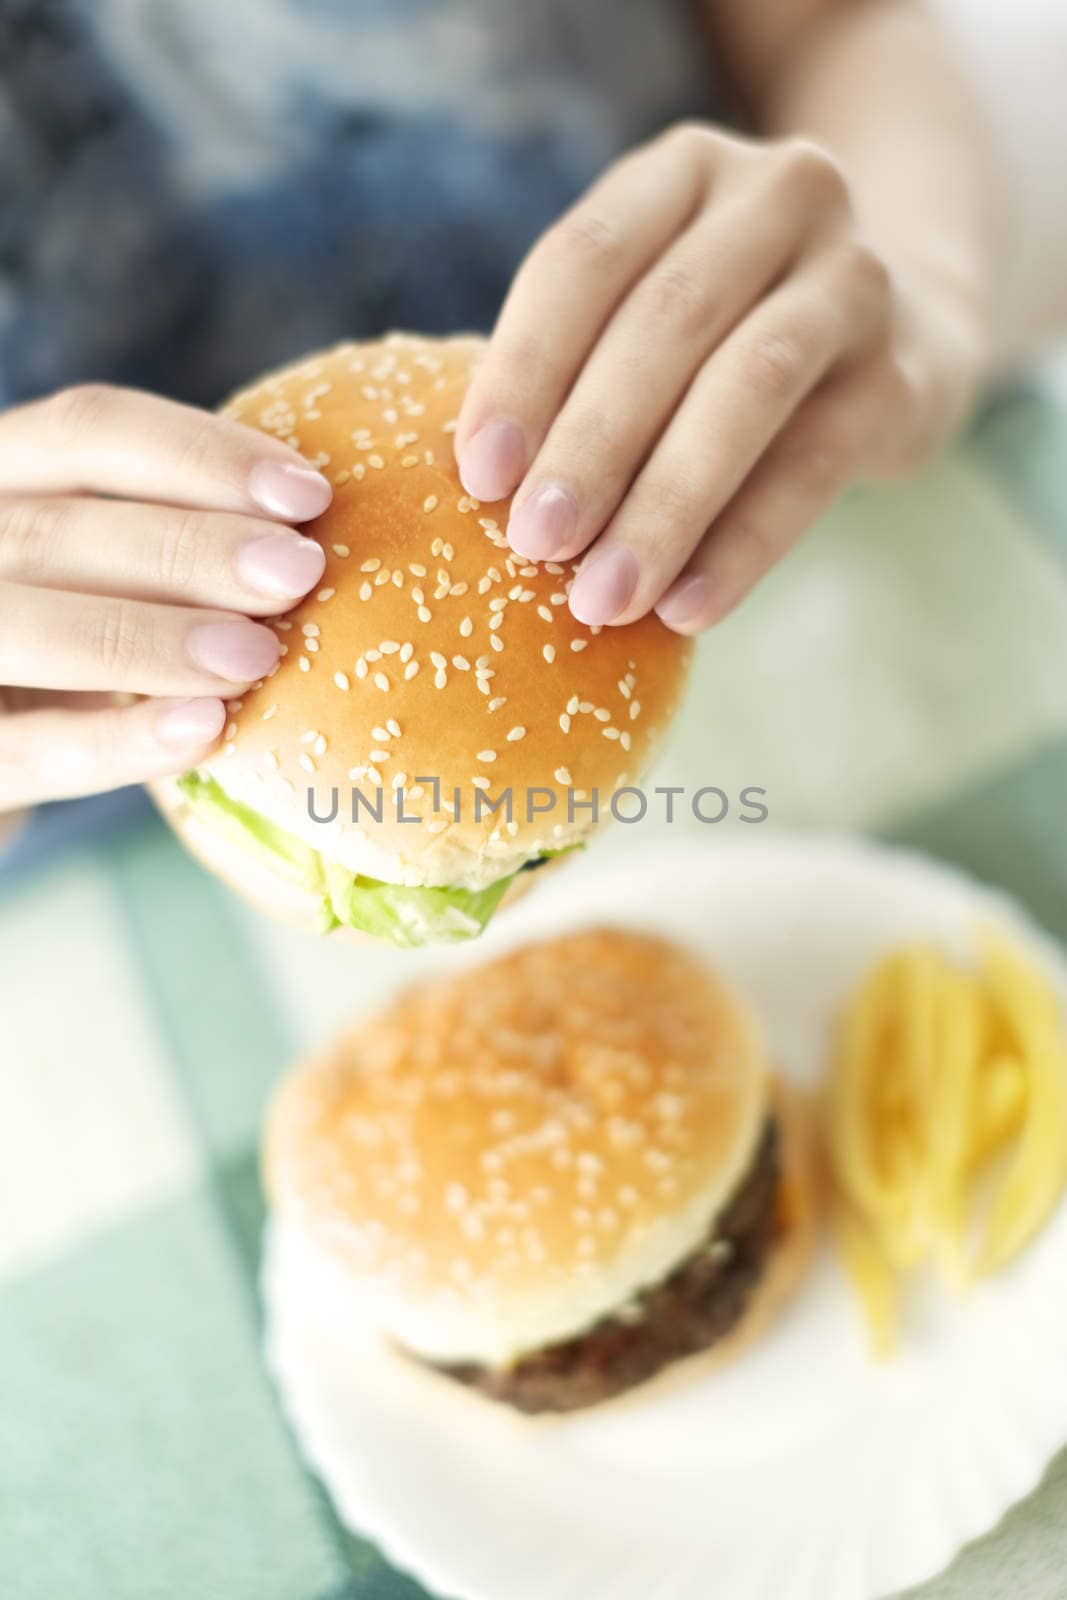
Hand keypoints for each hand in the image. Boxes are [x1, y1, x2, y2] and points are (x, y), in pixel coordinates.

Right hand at [0, 384, 331, 809]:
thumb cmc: (76, 650)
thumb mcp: (112, 575)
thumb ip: (181, 547)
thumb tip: (323, 535)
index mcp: (2, 476)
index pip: (87, 433)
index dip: (201, 455)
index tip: (309, 493)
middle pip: (59, 531)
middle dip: (188, 549)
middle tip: (298, 573)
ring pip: (24, 627)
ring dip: (150, 638)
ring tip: (257, 656)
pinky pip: (27, 749)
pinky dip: (114, 740)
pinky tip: (204, 731)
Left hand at [455, 124, 986, 632]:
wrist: (904, 333)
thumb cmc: (723, 337)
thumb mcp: (651, 313)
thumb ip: (578, 369)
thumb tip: (481, 486)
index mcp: (684, 171)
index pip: (586, 260)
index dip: (526, 367)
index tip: (478, 474)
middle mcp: (779, 195)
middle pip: (667, 321)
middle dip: (591, 443)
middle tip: (534, 544)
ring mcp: (854, 278)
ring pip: (748, 386)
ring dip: (665, 502)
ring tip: (604, 597)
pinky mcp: (900, 372)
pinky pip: (814, 465)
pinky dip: (743, 544)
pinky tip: (686, 608)